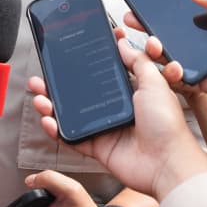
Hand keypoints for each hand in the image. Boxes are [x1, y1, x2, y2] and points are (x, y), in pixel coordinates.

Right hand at [29, 29, 206, 200]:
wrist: (167, 162)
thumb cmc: (167, 124)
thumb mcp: (155, 82)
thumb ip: (138, 61)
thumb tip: (123, 44)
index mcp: (130, 92)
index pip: (102, 73)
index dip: (85, 64)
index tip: (69, 54)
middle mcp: (116, 109)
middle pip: (80, 93)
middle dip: (59, 84)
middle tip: (44, 76)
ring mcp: (105, 128)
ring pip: (71, 114)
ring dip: (52, 105)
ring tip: (39, 96)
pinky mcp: (98, 147)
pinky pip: (72, 137)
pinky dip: (57, 130)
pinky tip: (48, 120)